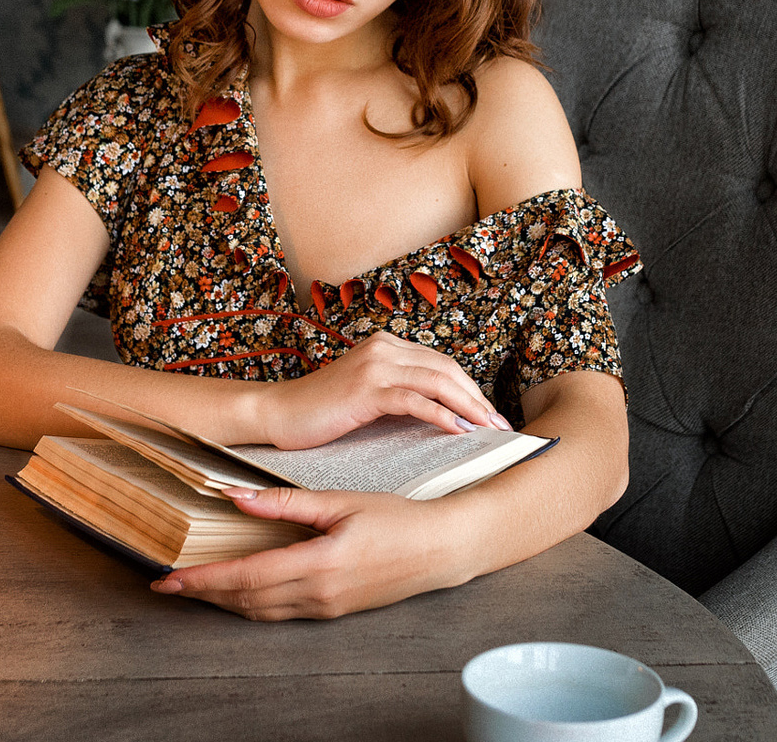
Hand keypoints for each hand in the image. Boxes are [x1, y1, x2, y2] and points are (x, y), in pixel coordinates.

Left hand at [151, 486, 470, 619]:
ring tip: (193, 587)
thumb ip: (285, 503)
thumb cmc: (396, 520)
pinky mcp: (333, 611)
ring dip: (223, 601)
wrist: (440, 550)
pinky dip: (249, 604)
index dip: (203, 578)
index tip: (169, 577)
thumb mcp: (339, 502)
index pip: (245, 575)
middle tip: (166, 585)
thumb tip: (237, 497)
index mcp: (318, 564)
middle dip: (202, 593)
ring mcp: (326, 608)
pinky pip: (279, 613)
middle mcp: (318, 594)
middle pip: (245, 599)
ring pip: (259, 611)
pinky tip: (236, 591)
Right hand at [251, 331, 508, 448]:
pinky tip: (457, 431)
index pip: (442, 364)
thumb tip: (442, 414)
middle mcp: (383, 348)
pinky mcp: (366, 389)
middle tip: (499, 427)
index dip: (471, 389)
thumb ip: (399, 393)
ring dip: (469, 407)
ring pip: (437, 381)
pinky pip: (415, 400)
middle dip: (478, 399)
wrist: (277, 414)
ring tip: (487, 430)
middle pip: (447, 369)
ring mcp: (374, 366)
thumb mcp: (366, 395)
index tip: (490, 416)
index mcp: (386, 345)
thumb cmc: (320, 411)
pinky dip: (441, 415)